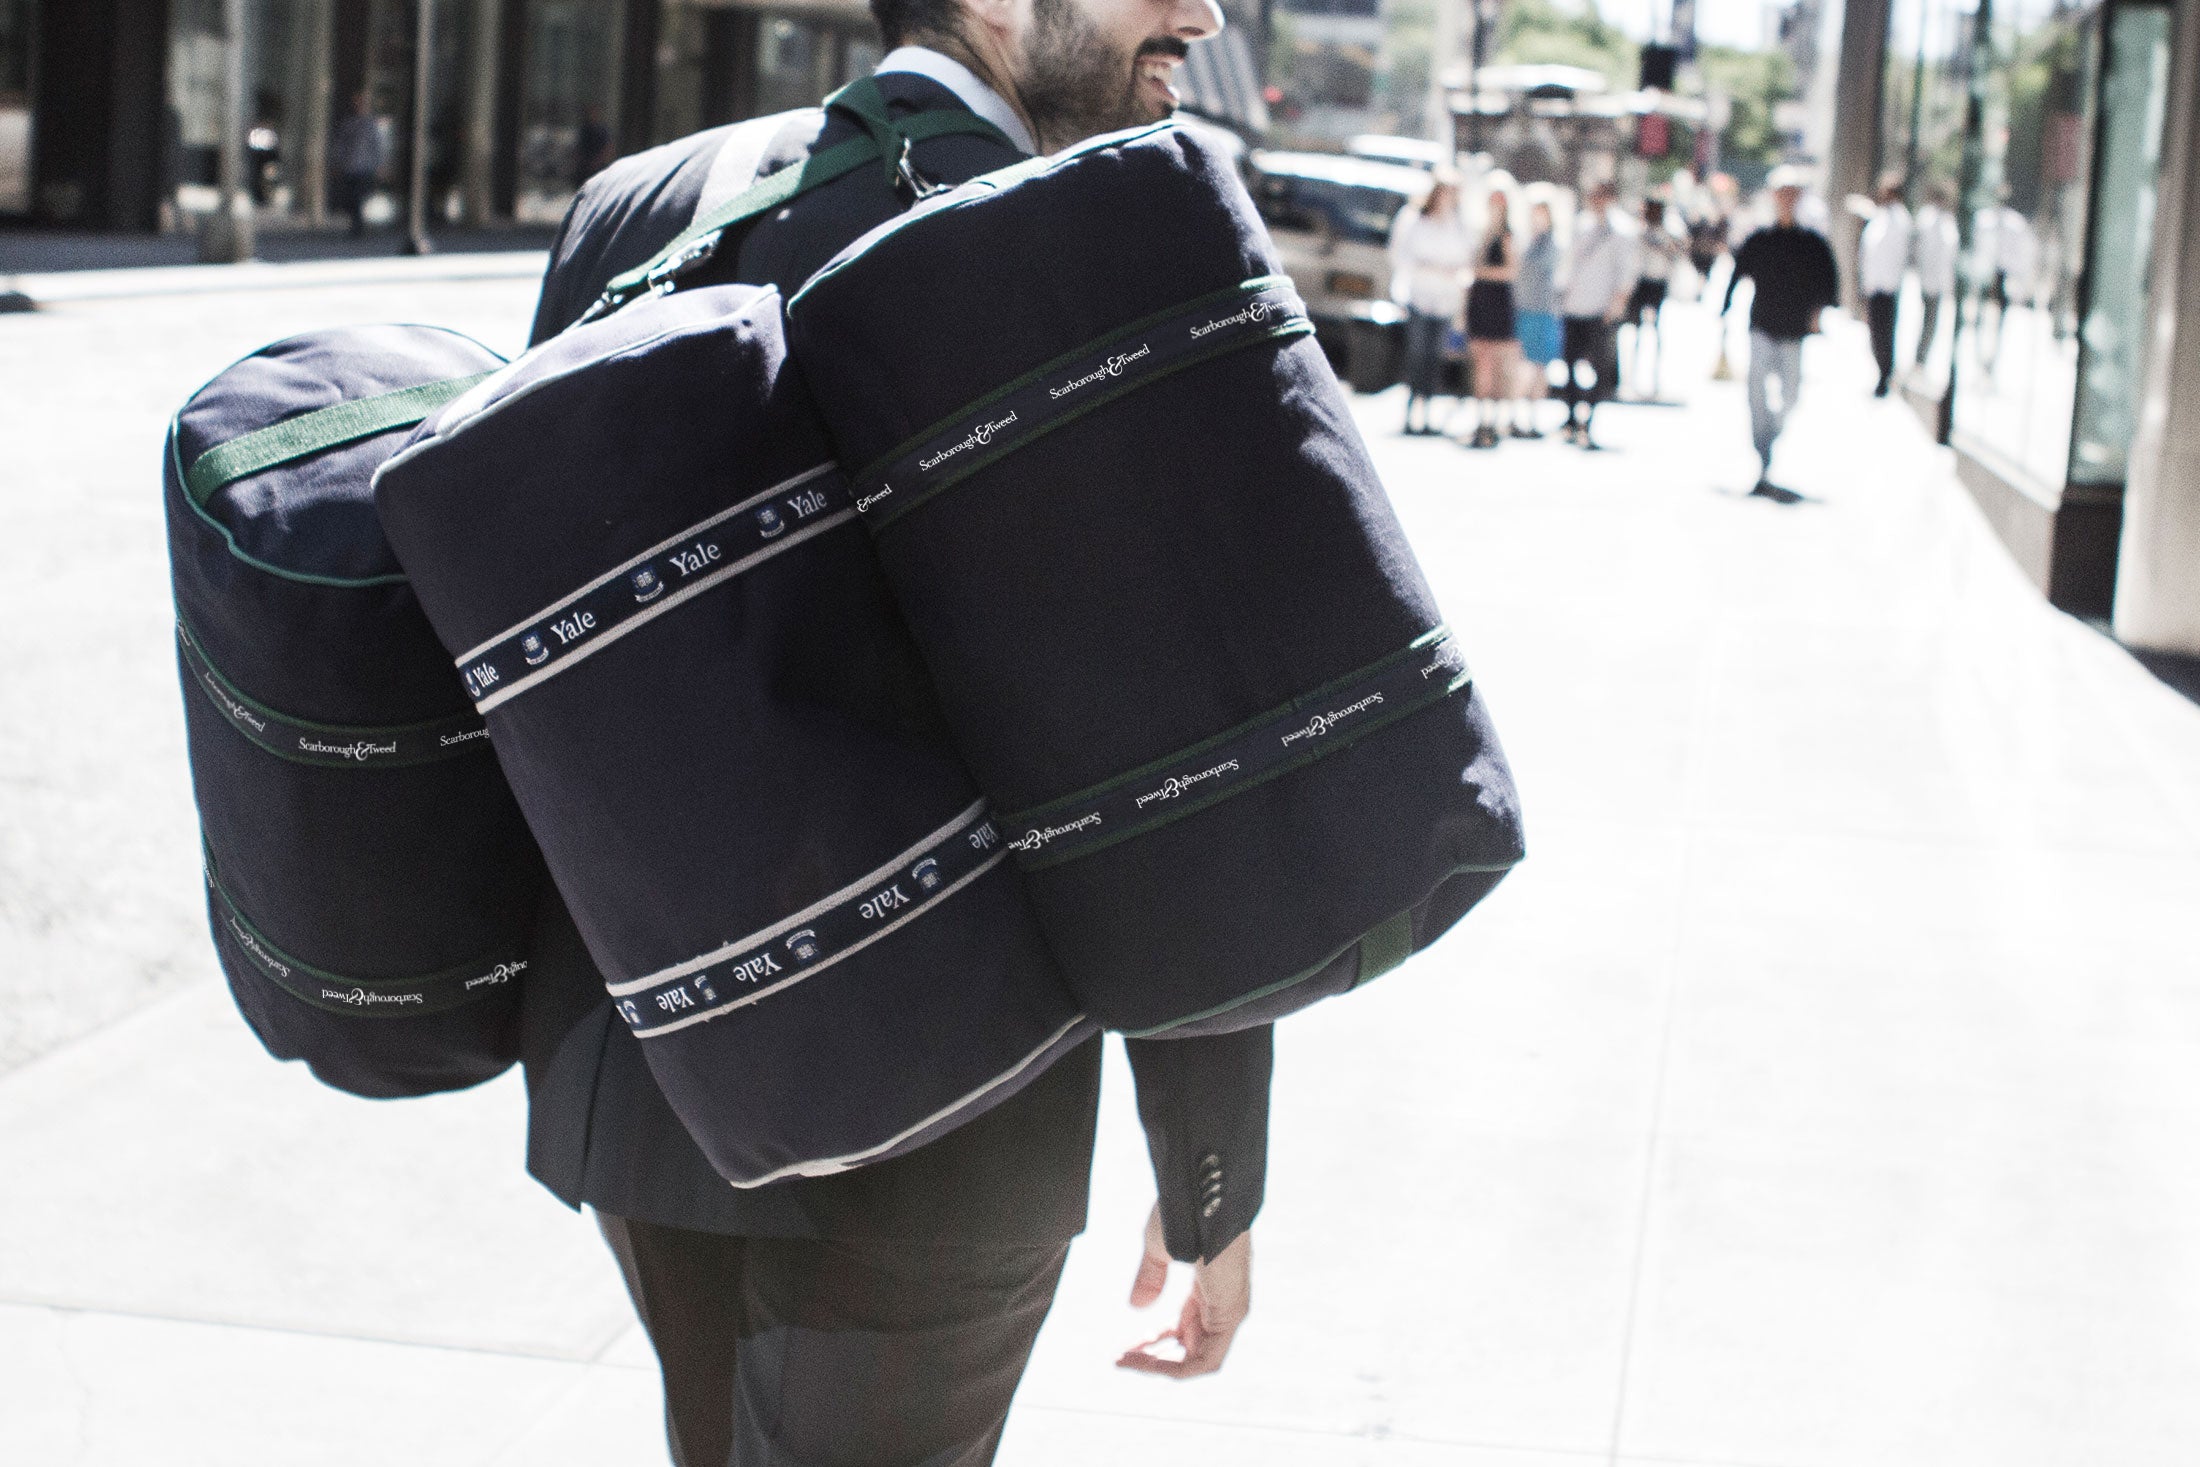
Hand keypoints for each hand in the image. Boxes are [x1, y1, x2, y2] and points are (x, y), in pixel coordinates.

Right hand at [1116, 1202, 1250, 1378]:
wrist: (1204, 1195)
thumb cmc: (1186, 1210)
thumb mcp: (1159, 1248)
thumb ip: (1151, 1277)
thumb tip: (1136, 1307)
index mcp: (1208, 1286)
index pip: (1182, 1327)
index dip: (1152, 1341)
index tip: (1124, 1347)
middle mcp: (1222, 1303)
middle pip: (1188, 1348)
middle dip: (1153, 1358)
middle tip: (1121, 1358)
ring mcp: (1229, 1310)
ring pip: (1197, 1360)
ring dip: (1160, 1366)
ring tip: (1126, 1360)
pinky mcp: (1231, 1315)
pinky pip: (1206, 1360)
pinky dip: (1177, 1368)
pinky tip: (1147, 1362)